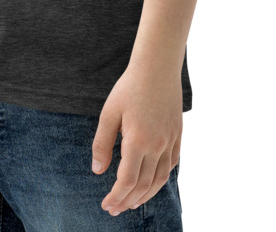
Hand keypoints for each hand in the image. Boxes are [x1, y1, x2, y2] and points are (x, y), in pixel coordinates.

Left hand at [91, 61, 182, 215]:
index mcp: (137, 142)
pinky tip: (152, 182)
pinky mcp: (177, 135)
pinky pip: (172, 164)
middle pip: (143, 185)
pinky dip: (161, 178)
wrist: (157, 67)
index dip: (116, 197)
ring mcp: (170, 141)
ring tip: (133, 203)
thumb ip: (102, 143)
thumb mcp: (109, 113)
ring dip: (146, 195)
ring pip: (160, 179)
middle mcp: (157, 146)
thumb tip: (98, 170)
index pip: (127, 181)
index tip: (106, 205)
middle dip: (128, 201)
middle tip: (115, 209)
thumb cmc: (129, 87)